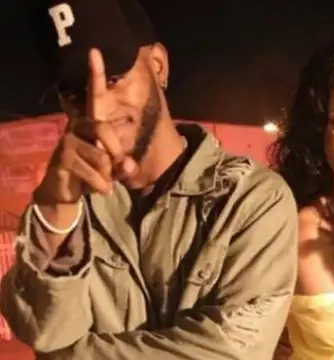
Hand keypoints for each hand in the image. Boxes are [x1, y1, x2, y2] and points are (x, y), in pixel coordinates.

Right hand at [34, 49, 135, 205]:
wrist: (67, 190)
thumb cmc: (95, 171)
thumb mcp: (115, 165)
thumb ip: (124, 162)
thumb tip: (127, 164)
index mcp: (92, 122)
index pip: (94, 95)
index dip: (95, 74)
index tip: (95, 52)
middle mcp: (77, 127)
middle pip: (103, 129)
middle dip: (116, 150)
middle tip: (121, 166)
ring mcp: (68, 142)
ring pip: (100, 156)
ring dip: (109, 174)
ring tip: (105, 180)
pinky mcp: (63, 160)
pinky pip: (92, 172)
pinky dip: (102, 185)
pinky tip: (100, 188)